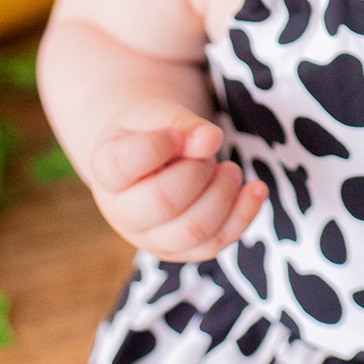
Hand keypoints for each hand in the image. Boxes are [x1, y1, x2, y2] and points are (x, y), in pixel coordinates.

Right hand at [88, 97, 267, 259]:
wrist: (149, 159)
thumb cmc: (151, 131)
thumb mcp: (158, 114)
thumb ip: (182, 123)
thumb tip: (211, 140)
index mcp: (107, 171)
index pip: (125, 163)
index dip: (159, 144)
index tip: (176, 132)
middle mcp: (123, 213)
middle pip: (163, 202)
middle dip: (197, 171)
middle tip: (207, 152)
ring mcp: (152, 237)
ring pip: (193, 230)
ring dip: (222, 194)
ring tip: (229, 169)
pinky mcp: (183, 249)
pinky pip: (215, 244)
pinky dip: (243, 215)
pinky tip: (256, 189)